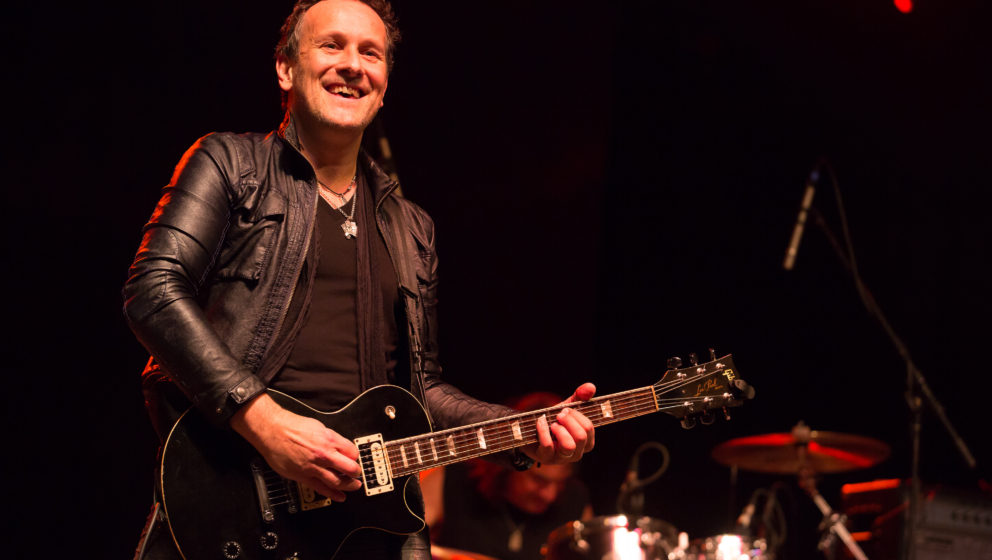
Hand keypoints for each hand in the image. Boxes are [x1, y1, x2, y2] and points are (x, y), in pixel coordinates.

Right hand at [230, 393, 361, 501]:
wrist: (272, 430)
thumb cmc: (291, 426)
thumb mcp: (318, 426)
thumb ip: (330, 438)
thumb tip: (338, 446)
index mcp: (329, 439)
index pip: (352, 452)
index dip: (355, 456)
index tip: (354, 459)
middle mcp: (324, 454)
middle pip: (349, 468)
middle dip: (356, 473)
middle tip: (358, 474)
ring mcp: (314, 467)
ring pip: (338, 481)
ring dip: (349, 485)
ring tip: (354, 486)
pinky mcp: (303, 476)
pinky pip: (321, 488)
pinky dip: (333, 494)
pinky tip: (339, 496)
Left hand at [523, 383, 595, 463]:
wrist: (530, 431)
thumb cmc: (553, 420)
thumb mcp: (567, 408)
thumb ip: (580, 397)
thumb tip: (591, 386)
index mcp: (585, 442)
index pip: (589, 428)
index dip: (578, 416)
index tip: (567, 409)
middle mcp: (576, 452)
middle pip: (581, 437)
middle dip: (569, 421)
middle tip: (559, 415)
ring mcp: (562, 457)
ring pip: (569, 445)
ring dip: (559, 430)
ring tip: (552, 424)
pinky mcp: (546, 458)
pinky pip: (548, 446)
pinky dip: (543, 430)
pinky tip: (540, 422)